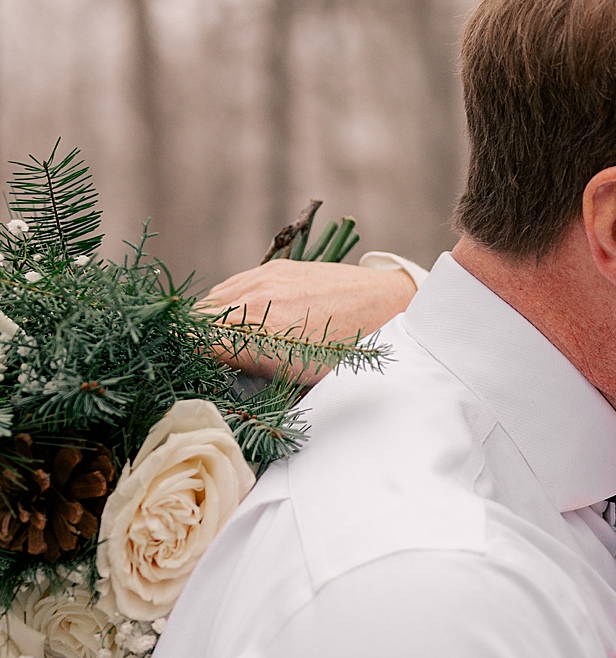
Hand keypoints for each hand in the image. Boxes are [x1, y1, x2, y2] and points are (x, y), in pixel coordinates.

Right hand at [203, 260, 417, 378]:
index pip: (193, 343)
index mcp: (260, 336)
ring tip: (221, 346)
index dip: (183, 359)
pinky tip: (241, 321)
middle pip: (196, 321)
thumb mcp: (304, 383)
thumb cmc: (352, 355)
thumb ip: (258, 383)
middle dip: (194, 344)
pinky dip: (227, 306)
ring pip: (210, 302)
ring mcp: (262, 280)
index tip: (184, 373)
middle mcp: (254, 302)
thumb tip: (225, 389)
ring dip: (208, 324)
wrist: (390, 305)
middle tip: (202, 366)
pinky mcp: (274, 268)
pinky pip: (231, 287)